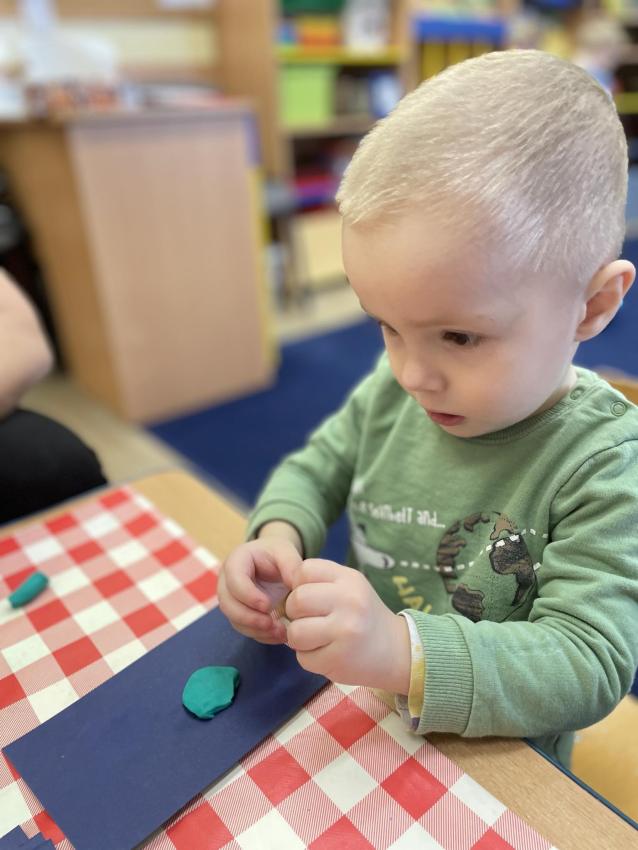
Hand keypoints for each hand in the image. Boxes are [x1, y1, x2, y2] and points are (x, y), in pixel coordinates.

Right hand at [218, 537, 301, 643]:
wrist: (272, 561)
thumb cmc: (277, 554)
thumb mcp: (286, 553)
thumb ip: (291, 566)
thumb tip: (298, 589)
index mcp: (237, 561)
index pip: (234, 580)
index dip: (248, 595)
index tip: (268, 605)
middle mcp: (227, 581)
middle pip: (228, 604)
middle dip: (249, 617)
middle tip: (272, 624)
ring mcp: (231, 600)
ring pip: (234, 620)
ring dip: (256, 629)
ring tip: (280, 632)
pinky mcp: (239, 614)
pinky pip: (244, 628)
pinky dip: (261, 635)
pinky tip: (278, 635)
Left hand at [285, 559, 410, 691]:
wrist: (396, 651)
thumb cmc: (364, 616)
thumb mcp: (350, 587)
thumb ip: (320, 583)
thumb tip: (282, 593)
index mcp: (350, 579)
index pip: (304, 570)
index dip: (298, 585)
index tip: (308, 598)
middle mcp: (349, 601)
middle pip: (296, 600)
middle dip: (295, 613)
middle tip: (308, 620)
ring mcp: (344, 631)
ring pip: (295, 632)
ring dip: (298, 639)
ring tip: (316, 639)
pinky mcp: (339, 659)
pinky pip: (303, 658)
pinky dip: (309, 658)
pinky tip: (326, 654)